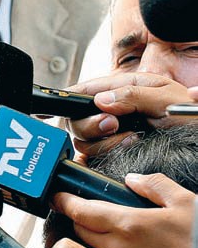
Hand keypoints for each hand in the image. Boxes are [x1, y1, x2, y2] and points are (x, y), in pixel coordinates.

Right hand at [66, 73, 190, 157]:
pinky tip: (125, 150)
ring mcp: (112, 134)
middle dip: (91, 124)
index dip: (68, 98)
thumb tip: (101, 100)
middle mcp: (113, 111)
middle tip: (114, 125)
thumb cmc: (190, 117)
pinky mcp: (114, 153)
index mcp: (122, 89)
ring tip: (132, 139)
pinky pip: (93, 158)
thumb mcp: (166, 99)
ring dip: (104, 142)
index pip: (84, 90)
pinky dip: (103, 156)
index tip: (63, 107)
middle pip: (76, 119)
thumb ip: (133, 95)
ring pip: (83, 141)